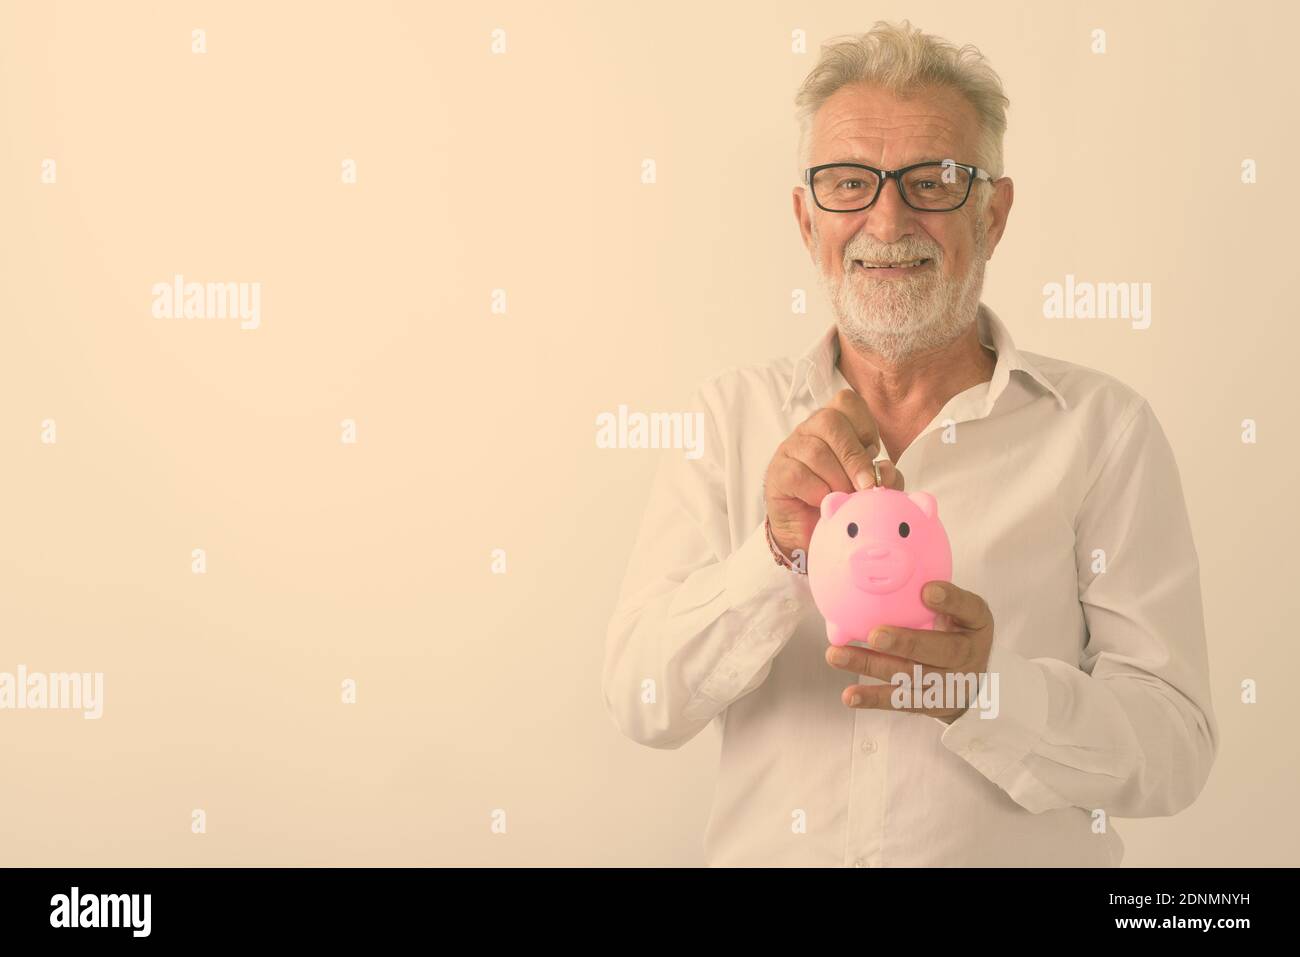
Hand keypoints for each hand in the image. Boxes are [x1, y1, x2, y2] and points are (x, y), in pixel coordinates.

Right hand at [763, 388, 903, 559]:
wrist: (810, 531)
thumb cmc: (840, 500)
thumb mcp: (871, 487)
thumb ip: (885, 477)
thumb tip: (883, 470)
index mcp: (833, 425)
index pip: (846, 402)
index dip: (865, 425)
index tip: (873, 453)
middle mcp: (809, 430)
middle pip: (830, 421)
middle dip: (854, 456)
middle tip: (865, 485)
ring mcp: (790, 450)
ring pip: (816, 450)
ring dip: (837, 479)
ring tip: (843, 498)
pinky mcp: (778, 473)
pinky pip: (798, 474)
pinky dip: (817, 491)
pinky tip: (823, 502)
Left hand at [823, 581, 994, 723]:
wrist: (969, 680)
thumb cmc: (954, 631)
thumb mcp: (956, 608)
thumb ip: (932, 590)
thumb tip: (885, 563)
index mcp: (976, 623)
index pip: (969, 608)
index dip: (950, 600)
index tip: (928, 591)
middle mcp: (966, 655)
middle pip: (939, 650)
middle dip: (906, 643)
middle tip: (876, 635)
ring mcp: (948, 683)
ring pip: (910, 675)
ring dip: (871, 665)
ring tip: (837, 656)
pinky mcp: (930, 704)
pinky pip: (900, 700)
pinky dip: (873, 697)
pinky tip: (850, 695)